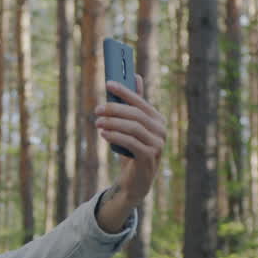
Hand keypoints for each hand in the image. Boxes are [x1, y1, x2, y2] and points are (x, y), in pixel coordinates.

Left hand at [94, 74, 165, 210]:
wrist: (135, 181)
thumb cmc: (132, 151)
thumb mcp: (131, 128)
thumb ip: (133, 106)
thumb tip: (135, 76)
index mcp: (157, 119)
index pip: (140, 101)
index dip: (124, 91)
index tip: (108, 83)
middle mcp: (160, 130)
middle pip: (136, 114)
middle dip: (115, 109)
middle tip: (97, 109)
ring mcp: (157, 144)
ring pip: (133, 127)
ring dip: (112, 123)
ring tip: (97, 123)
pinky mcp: (149, 157)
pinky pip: (131, 142)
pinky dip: (115, 137)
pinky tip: (104, 134)